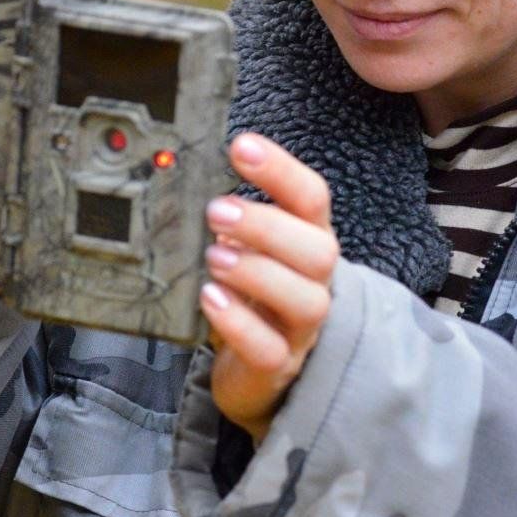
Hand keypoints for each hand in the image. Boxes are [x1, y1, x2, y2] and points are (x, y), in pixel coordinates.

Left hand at [201, 133, 338, 443]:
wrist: (258, 370)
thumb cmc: (253, 298)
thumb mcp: (251, 250)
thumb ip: (235, 217)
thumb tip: (197, 175)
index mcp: (308, 243)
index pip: (312, 199)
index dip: (282, 170)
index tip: (242, 146)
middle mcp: (315, 284)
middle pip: (319, 251)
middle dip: (268, 226)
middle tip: (217, 210)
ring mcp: (301, 330)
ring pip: (305, 301)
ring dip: (258, 272)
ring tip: (214, 255)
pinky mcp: (278, 367)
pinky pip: (270, 350)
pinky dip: (239, 323)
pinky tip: (211, 299)